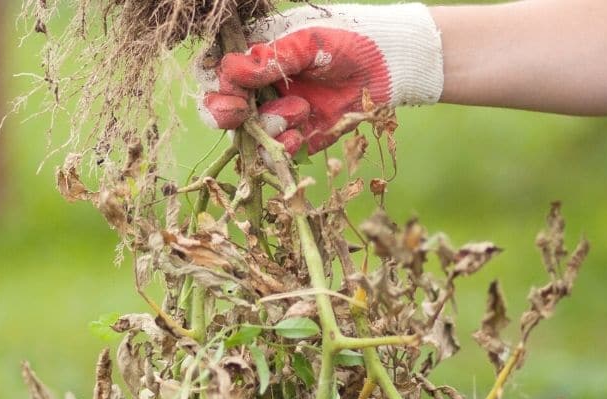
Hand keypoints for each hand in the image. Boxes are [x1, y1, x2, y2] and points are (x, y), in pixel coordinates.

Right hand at [200, 4, 443, 153]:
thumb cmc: (349, 38)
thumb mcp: (308, 41)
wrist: (390, 65)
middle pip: (221, 107)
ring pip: (248, 133)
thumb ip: (272, 57)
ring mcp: (277, 111)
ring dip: (267, 126)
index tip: (232, 91)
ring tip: (301, 110)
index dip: (216, 85)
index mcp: (255, 54)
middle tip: (241, 113)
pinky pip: (277, 151)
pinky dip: (284, 146)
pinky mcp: (299, 135)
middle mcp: (260, 85)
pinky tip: (301, 134)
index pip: (218, 71)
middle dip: (226, 113)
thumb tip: (234, 71)